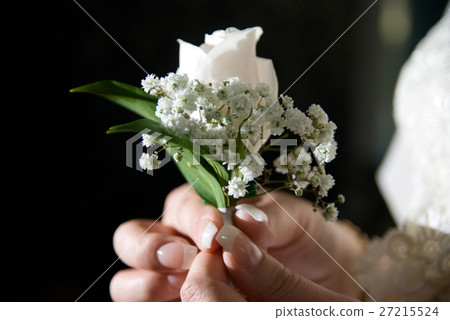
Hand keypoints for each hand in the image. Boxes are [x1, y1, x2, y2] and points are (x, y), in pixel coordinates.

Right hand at [110, 183, 363, 300]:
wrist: (320, 275)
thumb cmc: (302, 240)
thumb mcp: (295, 221)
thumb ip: (270, 216)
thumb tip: (243, 217)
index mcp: (202, 211)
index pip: (179, 205)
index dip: (191, 218)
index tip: (214, 232)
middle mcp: (178, 241)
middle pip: (131, 237)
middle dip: (150, 248)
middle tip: (183, 257)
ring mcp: (171, 278)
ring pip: (128, 280)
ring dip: (146, 284)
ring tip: (183, 286)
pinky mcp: (178, 303)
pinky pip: (149, 308)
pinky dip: (154, 306)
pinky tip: (183, 304)